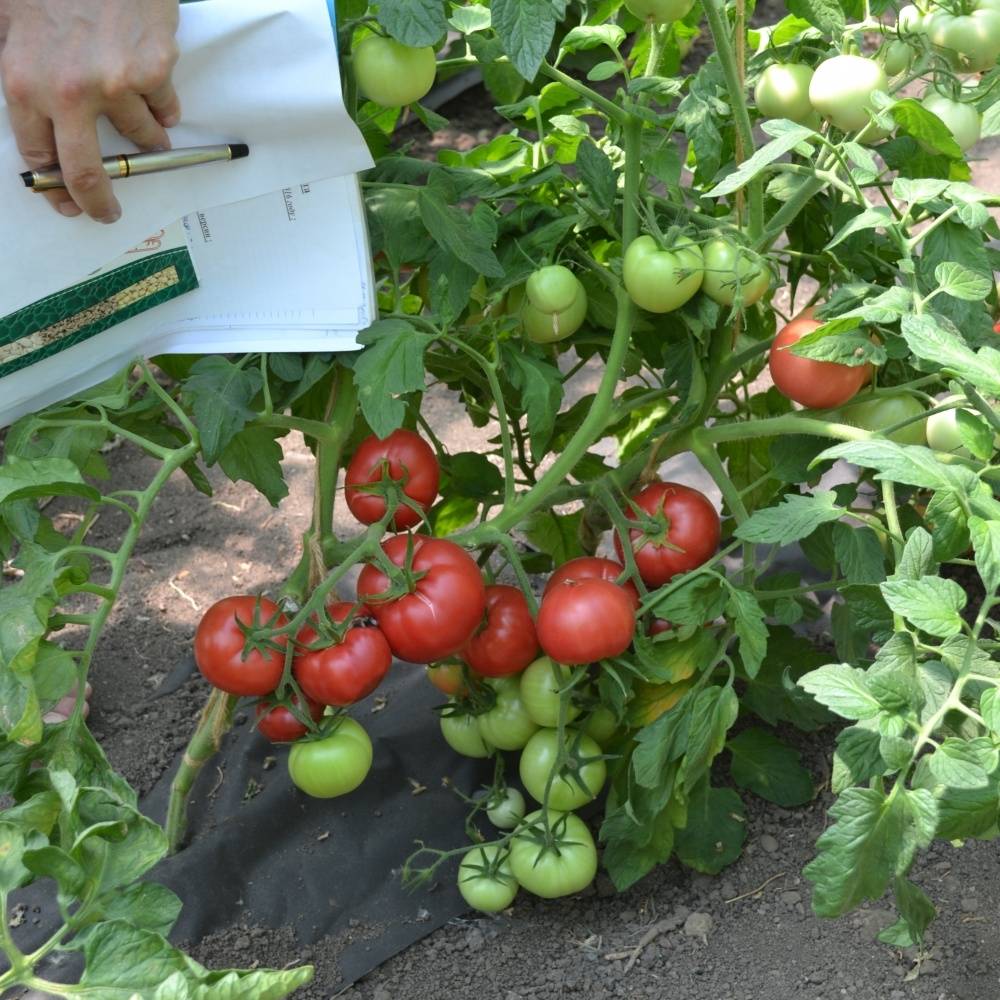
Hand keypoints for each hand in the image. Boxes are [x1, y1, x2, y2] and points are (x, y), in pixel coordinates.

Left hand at [0, 0, 179, 221]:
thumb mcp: (7, 22)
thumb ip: (15, 71)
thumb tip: (37, 129)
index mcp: (25, 82)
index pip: (40, 156)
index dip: (55, 186)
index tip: (67, 201)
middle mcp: (70, 92)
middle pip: (88, 173)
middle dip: (99, 202)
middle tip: (107, 211)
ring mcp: (117, 83)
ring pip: (141, 138)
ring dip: (146, 138)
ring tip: (145, 124)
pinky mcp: (155, 69)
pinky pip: (166, 106)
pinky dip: (164, 104)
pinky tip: (154, 82)